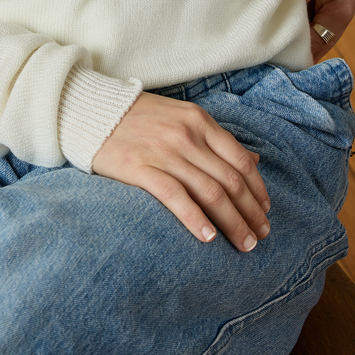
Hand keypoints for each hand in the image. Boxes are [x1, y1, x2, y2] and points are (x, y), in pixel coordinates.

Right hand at [91, 91, 270, 252]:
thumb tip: (253, 159)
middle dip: (251, 212)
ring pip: (211, 192)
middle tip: (261, 236)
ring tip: (244, 244)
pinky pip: (176, 197)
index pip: (241, 159)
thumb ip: (215, 138)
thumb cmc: (137, 116)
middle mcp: (186, 135)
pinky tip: (208, 238)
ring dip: (233, 223)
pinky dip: (196, 219)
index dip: (258, 189)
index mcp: (199, 120)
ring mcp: (164, 152)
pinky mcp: (140, 168)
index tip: (265, 211)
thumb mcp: (182, 116)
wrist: (90, 110)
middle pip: (231, 180)